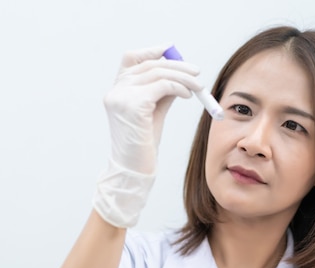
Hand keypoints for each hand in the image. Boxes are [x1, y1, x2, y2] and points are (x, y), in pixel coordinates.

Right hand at [93, 44, 201, 227]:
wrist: (135, 169)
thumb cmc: (144, 144)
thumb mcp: (154, 111)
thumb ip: (162, 91)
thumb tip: (180, 72)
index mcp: (116, 91)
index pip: (131, 59)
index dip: (151, 51)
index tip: (170, 50)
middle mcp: (115, 91)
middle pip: (149, 64)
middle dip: (177, 66)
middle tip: (197, 72)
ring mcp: (121, 97)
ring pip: (159, 73)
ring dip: (183, 77)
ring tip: (198, 87)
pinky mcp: (133, 105)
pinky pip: (163, 86)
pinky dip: (180, 87)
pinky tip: (188, 95)